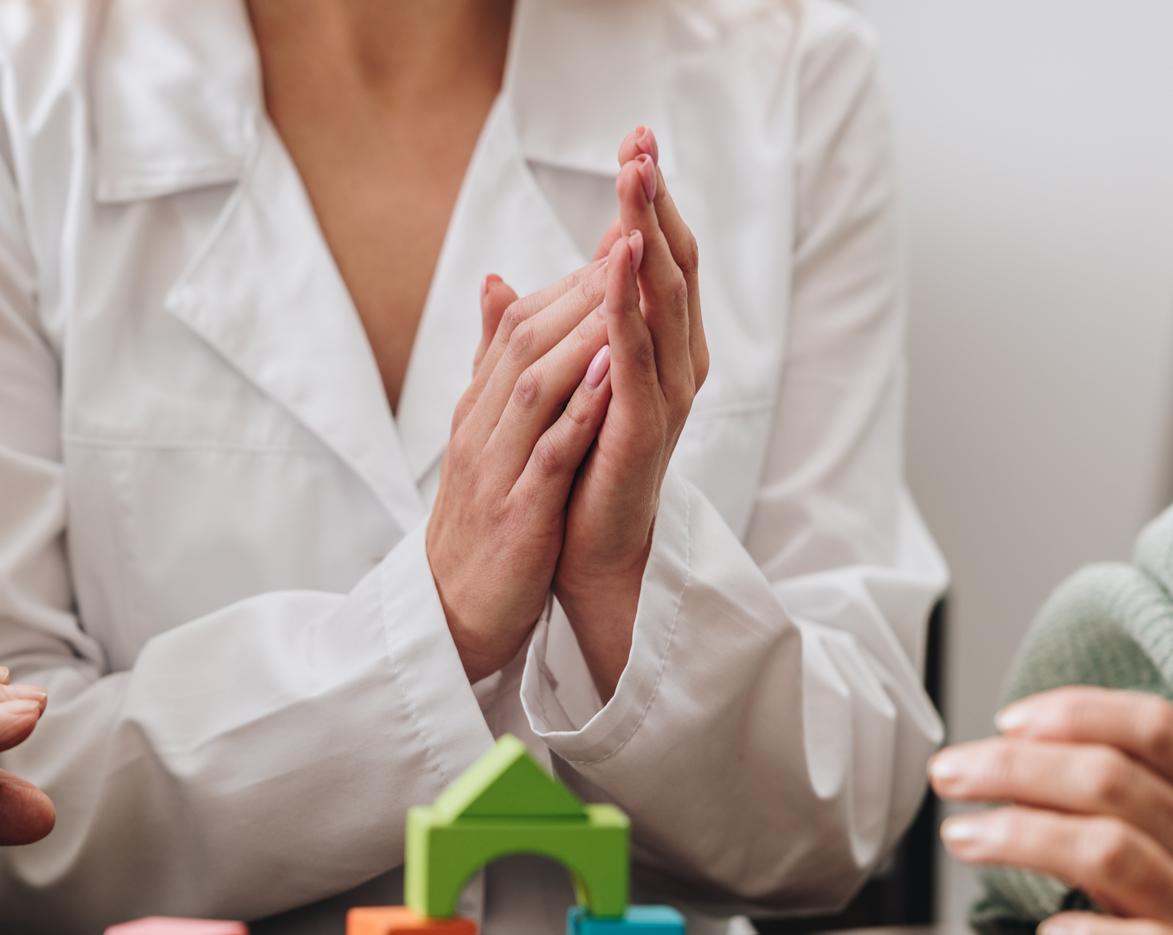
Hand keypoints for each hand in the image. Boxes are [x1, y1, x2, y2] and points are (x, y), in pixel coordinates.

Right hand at [426, 263, 612, 680]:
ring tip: (627, 286)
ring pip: (535, 384)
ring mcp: (495, 469)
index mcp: (478, 408)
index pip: (520, 325)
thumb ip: (495, 364)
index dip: (571, 278)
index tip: (619, 235)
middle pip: (526, 340)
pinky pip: (548, 452)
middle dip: (580, 285)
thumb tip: (498, 283)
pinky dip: (580, 411)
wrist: (454, 613)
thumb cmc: (482, 523)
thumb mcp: (485, 434)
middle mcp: (480, 428)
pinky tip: (614, 377)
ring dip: (582, 332)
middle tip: (630, 234)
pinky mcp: (517, 513)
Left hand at [555, 127, 708, 697]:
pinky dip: (627, 306)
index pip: (657, 258)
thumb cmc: (575, 474)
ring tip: (635, 177)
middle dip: (656, 200)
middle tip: (642, 139)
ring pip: (664, 300)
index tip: (634, 138)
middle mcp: (674, 365)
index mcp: (656, 350)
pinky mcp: (644, 429)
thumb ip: (535, 333)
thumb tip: (498, 281)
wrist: (585, 558)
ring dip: (648, 234)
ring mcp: (664, 397)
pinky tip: (617, 259)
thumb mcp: (549, 386)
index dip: (648, 200)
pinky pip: (639, 356)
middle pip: (672, 264)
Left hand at [927, 687, 1172, 934]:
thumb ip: (1158, 814)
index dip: (1075, 712)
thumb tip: (1054, 785)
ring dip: (1022, 836)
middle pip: (1105, 779)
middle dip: (1013, 767)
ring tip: (964, 837)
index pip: (1150, 728)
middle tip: (950, 773)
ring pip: (1107, 851)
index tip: (1011, 719)